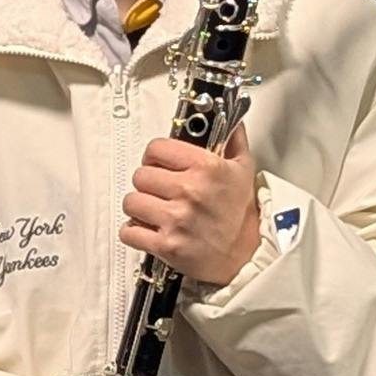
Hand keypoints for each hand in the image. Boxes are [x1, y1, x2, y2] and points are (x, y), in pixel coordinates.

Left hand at [116, 122, 263, 286]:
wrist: (246, 256)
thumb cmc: (241, 215)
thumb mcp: (243, 169)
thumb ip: (232, 140)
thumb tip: (230, 120)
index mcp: (206, 168)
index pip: (157, 148)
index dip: (155, 155)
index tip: (159, 162)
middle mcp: (190, 191)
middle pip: (140, 175)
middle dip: (148, 183)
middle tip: (160, 190)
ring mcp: (176, 219)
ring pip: (131, 202)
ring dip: (139, 207)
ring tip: (155, 210)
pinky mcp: (166, 245)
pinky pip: (129, 232)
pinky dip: (134, 232)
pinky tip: (149, 229)